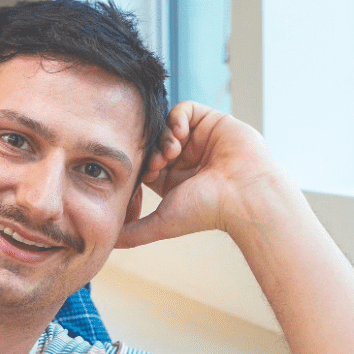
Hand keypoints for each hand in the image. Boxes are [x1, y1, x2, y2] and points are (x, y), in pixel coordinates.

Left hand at [118, 101, 285, 247]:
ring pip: (166, 125)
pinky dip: (177, 118)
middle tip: (159, 162)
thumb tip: (109, 244)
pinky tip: (181, 134)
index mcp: (173, 178)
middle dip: (152, 149)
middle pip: (154, 141)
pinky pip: (185, 109)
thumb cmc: (207, 211)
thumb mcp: (162, 223)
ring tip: (173, 151)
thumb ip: (135, 232)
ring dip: (164, 136)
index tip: (146, 174)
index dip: (141, 163)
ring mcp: (199, 139)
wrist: (244, 195)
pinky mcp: (212, 121)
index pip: (144, 160)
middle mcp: (186, 158)